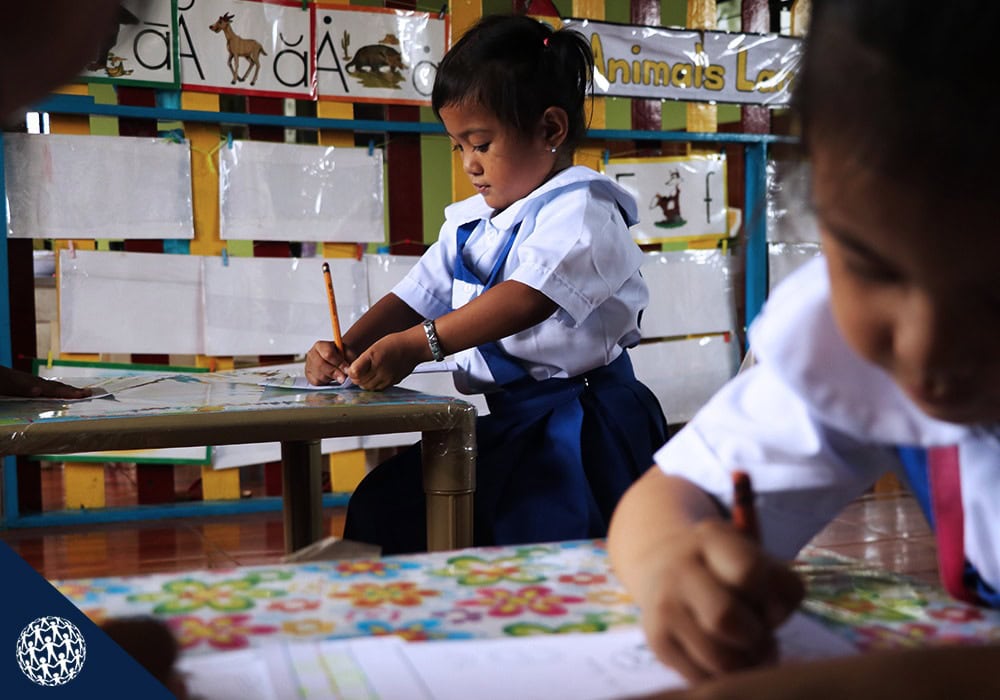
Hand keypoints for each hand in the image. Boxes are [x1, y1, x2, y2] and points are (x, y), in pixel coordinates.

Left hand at [0, 366, 91, 398]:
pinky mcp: (24, 383)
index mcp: (29, 384)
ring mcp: (29, 382)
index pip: (53, 389)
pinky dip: (55, 390)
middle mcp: (32, 382)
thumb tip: (39, 390)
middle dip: (73, 390)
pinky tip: (55, 393)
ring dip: (66, 389)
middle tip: (90, 393)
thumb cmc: (0, 380)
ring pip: (51, 386)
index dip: (68, 393)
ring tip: (79, 392)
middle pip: (56, 386)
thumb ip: (22, 388)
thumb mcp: (8, 385)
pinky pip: (44, 387)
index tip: (84, 395)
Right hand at [305, 340, 351, 384]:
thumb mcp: (347, 352)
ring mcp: (309, 365)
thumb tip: (349, 370)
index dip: (339, 363)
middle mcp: (312, 354)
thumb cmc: (342, 354)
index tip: (347, 369)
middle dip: (335, 373)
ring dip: (331, 378)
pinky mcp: (309, 376)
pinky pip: (317, 382)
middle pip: (321, 365)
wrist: (337, 358)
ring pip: (319, 375)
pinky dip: (326, 382)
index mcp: (320, 345)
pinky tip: (331, 378)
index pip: (328, 353)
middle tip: (344, 378)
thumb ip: (349, 358)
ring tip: (339, 376)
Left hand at [348, 329, 421, 390]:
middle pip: (360, 382)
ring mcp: (387, 378)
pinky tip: (375, 378)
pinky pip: (378, 389)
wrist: (412, 347)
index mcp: (373, 358)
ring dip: (364, 383)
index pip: (354, 372)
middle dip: (355, 378)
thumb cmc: (395, 344)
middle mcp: (380, 370)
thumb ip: (362, 361)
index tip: (350, 368)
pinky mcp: (393, 382)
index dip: (350, 371)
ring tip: (365, 375)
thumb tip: (351, 371)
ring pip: (368, 387)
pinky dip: (373, 385)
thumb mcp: (373, 347)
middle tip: (356, 373)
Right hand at [633, 519, 803, 681]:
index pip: (749, 573)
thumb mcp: (760, 559)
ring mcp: (664, 605)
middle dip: (755, 638)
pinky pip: (702, 678)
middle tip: (759, 636)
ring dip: (744, 665)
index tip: (766, 602)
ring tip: (746, 651)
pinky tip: (724, 658)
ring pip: (718, 659)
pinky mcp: (657, 640)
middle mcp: (680, 567)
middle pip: (725, 619)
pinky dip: (723, 677)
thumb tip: (768, 631)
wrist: (666, 568)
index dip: (768, 597)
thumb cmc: (729, 570)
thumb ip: (783, 589)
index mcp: (712, 538)